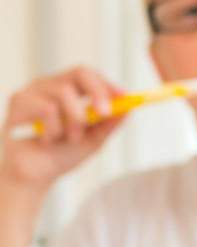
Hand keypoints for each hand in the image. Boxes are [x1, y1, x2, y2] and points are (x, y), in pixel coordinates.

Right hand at [1, 66, 126, 192]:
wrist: (35, 174)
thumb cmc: (62, 154)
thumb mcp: (93, 140)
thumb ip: (108, 125)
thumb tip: (128, 110)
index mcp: (71, 91)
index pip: (92, 77)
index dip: (108, 85)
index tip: (125, 96)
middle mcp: (52, 85)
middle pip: (80, 72)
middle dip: (97, 92)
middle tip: (105, 113)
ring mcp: (34, 90)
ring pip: (63, 92)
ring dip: (74, 120)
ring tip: (70, 138)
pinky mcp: (19, 100)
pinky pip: (46, 108)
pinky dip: (53, 129)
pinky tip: (47, 140)